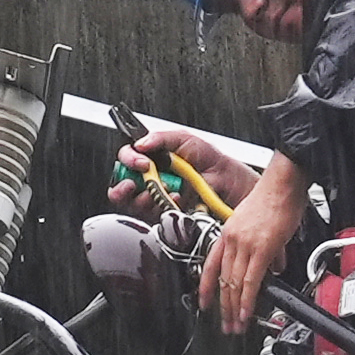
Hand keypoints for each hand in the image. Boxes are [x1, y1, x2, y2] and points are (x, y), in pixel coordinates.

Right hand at [107, 125, 258, 217]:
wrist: (232, 185)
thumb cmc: (212, 162)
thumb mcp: (188, 141)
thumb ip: (162, 138)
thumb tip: (140, 143)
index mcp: (154, 159)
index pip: (127, 160)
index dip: (128, 160)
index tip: (141, 162)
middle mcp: (152, 180)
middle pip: (122, 185)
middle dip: (127, 184)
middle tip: (140, 181)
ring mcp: (157, 199)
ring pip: (133, 203)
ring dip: (147, 195)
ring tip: (165, 188)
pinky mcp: (165, 216)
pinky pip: (152, 217)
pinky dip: (162, 207)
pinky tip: (176, 199)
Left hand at [195, 153, 308, 334]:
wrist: (284, 182)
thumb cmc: (275, 197)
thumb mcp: (260, 222)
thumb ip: (263, 246)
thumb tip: (273, 265)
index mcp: (228, 232)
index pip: (210, 265)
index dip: (206, 287)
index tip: (204, 304)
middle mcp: (232, 239)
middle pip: (223, 280)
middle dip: (223, 306)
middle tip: (226, 325)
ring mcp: (245, 244)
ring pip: (235, 284)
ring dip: (235, 308)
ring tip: (237, 325)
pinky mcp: (261, 248)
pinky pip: (251, 280)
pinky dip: (247, 300)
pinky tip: (246, 312)